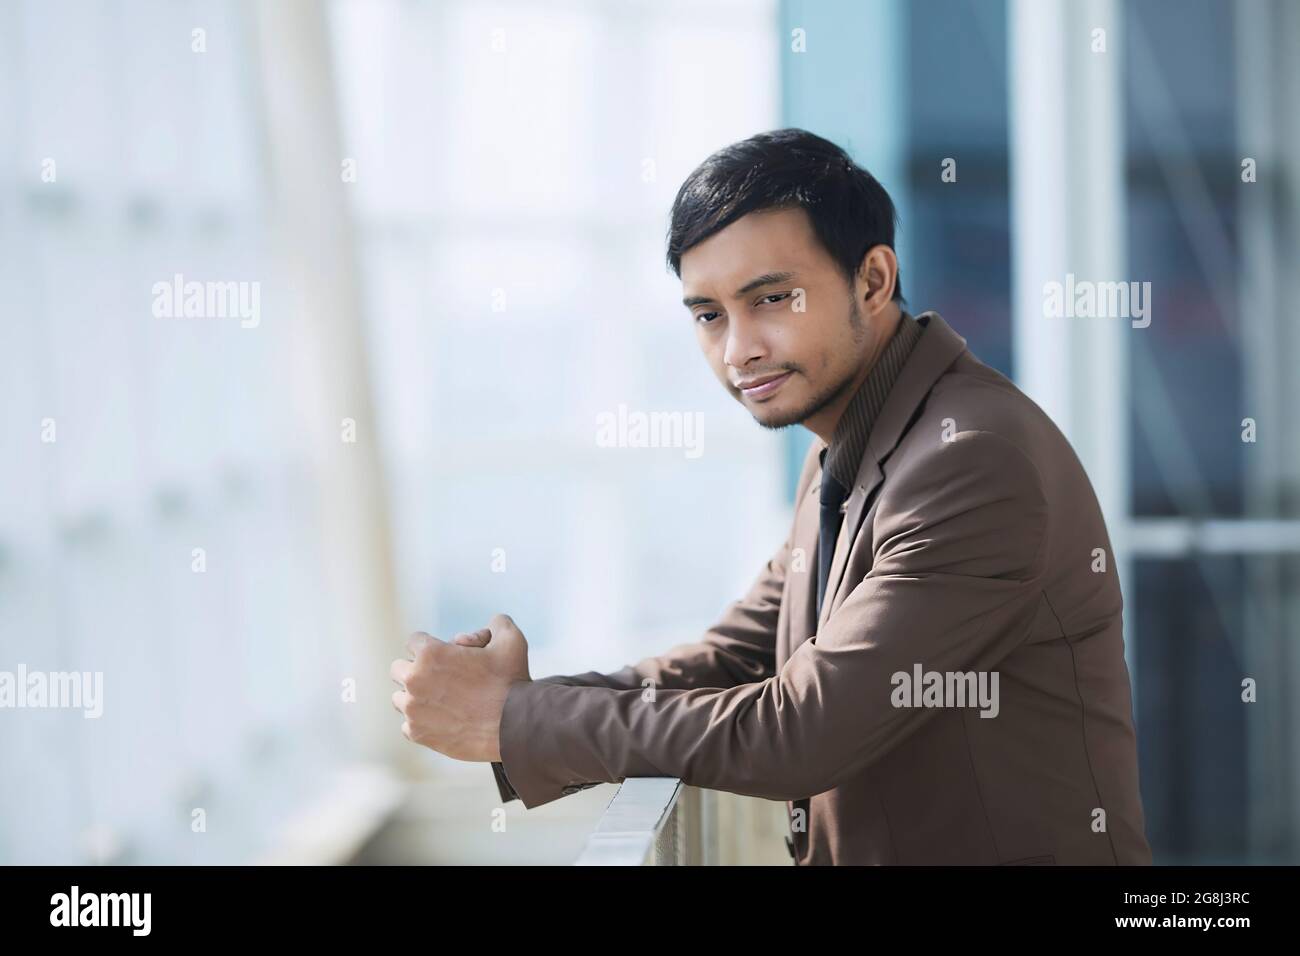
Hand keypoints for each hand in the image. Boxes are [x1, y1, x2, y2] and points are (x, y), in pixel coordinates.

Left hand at [390, 613, 531, 761]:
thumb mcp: (510, 640)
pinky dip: (421, 723)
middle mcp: (414, 680)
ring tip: (439, 700)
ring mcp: (413, 709)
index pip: (413, 641)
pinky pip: (407, 725)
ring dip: (415, 697)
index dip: (430, 646)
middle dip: (415, 670)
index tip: (444, 656)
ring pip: (399, 698)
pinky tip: (442, 720)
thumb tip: (491, 623)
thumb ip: (497, 623)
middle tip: (438, 678)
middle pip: (398, 669)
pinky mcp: (418, 734)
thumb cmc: (512, 681)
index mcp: (430, 653)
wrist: (516, 726)